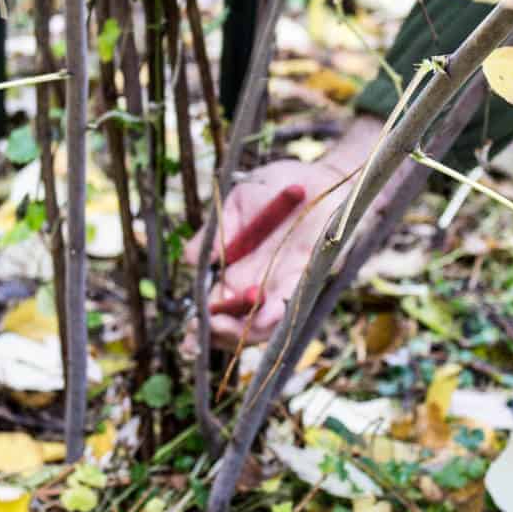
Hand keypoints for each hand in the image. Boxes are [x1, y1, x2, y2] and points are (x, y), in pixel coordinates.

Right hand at [184, 116, 383, 347]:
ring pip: (262, 324)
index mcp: (238, 268)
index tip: (188, 329)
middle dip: (218, 334)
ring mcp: (284, 284)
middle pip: (237, 324)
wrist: (324, 177)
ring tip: (222, 324)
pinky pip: (291, 302)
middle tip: (203, 330)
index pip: (216, 305)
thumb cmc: (281, 186)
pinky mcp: (308, 276)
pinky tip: (263, 313)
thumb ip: (217, 230)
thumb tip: (188, 259)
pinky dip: (276, 313)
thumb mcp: (239, 202)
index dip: (201, 323)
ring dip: (243, 330)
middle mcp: (259, 283)